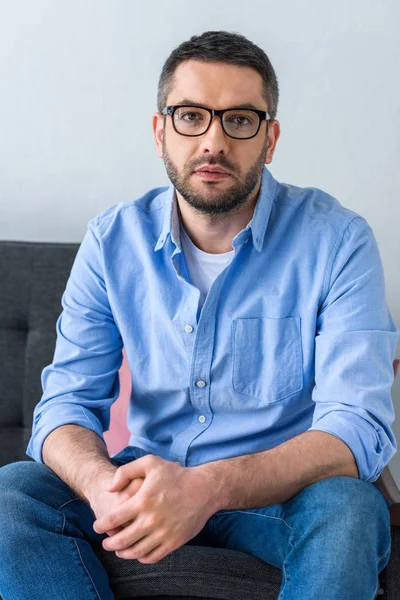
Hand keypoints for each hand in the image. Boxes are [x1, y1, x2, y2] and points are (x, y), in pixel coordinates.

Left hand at [92, 454, 216, 563]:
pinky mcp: (174, 542)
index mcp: (142, 500)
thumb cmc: (175, 474)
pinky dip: (141, 557)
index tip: (97, 527)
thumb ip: (125, 472)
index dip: (101, 526)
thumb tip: (109, 489)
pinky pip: (152, 557)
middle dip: (109, 543)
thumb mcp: (150, 463)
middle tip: (105, 542)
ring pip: (135, 552)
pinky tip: (137, 551)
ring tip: (119, 549)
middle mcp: (151, 519)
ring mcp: (163, 533)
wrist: (204, 489)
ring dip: (123, 553)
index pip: (113, 520)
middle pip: (121, 540)